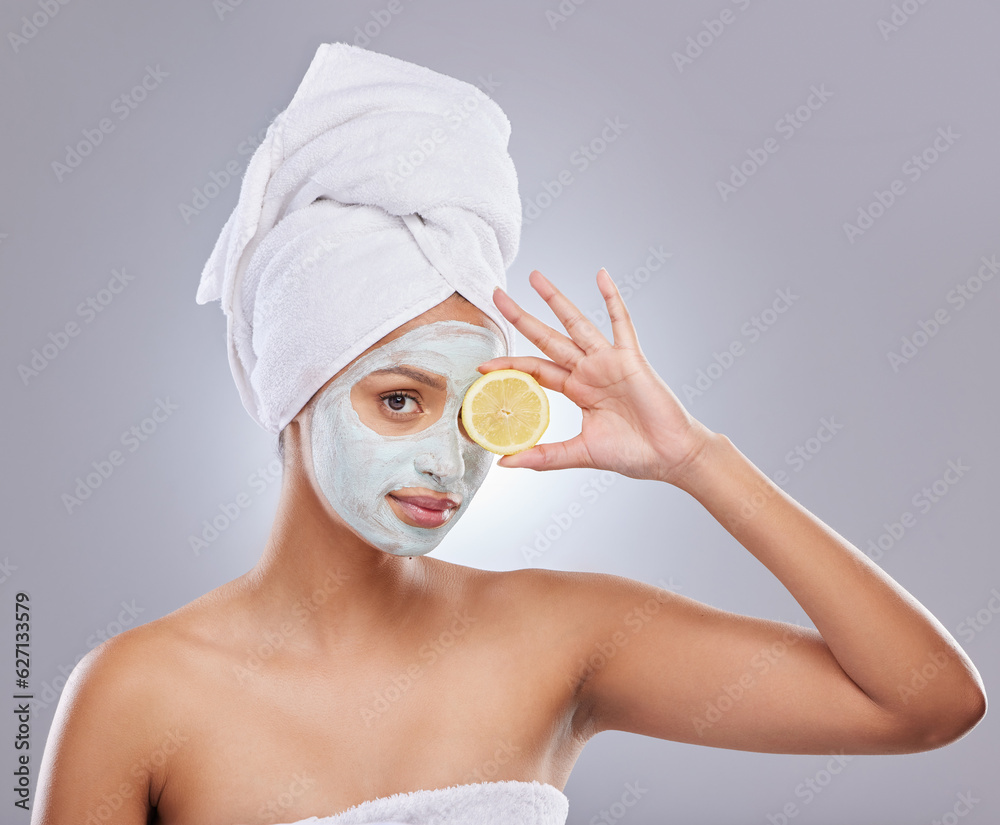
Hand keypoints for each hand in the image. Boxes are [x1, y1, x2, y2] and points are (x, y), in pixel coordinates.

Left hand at [478, 268, 713, 485]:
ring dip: (556, 299)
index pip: (535, 369)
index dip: (509, 364)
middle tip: (497, 295)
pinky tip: (601, 275)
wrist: (671, 456)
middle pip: (547, 337)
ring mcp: (609, 361)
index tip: (482, 364)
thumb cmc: (633, 453)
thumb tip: (504, 463)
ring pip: (576, 323)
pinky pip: (621, 322)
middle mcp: (589, 371)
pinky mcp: (632, 358)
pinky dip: (612, 298)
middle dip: (522, 317)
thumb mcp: (580, 454)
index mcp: (577, 390)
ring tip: (535, 276)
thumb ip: (544, 456)